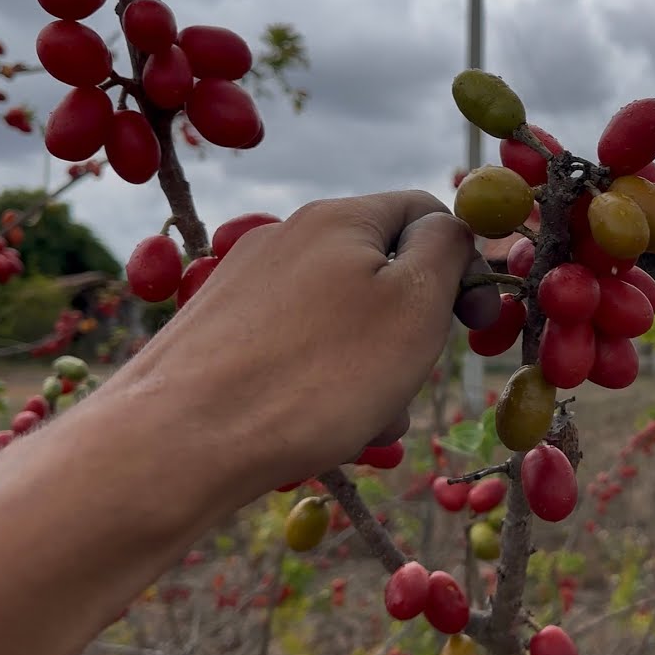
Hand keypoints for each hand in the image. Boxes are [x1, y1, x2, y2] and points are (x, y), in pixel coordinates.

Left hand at [121, 189, 501, 492]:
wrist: (177, 442)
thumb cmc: (318, 374)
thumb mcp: (414, 305)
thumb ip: (448, 249)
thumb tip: (453, 228)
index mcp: (340, 217)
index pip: (426, 213)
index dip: (466, 265)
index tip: (476, 326)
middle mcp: (288, 236)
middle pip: (383, 274)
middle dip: (410, 334)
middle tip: (408, 388)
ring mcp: (247, 285)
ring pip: (341, 322)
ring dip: (369, 371)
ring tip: (358, 425)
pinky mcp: (218, 333)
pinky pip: (296, 350)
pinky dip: (319, 385)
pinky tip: (313, 430)